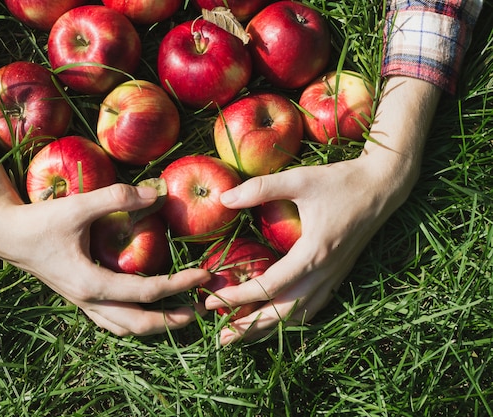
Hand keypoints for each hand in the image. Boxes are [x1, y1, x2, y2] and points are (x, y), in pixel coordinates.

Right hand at [0, 109, 209, 336]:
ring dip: (153, 326)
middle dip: (171, 320)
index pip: (147, 292)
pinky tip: (142, 311)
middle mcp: (88, 300)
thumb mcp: (78, 207)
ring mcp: (82, 303)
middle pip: (138, 324)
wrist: (4, 235)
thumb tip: (156, 192)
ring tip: (177, 317)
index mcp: (91, 283)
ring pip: (123, 328)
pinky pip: (109, 320)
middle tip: (199, 310)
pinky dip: (131, 321)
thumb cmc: (39, 221)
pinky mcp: (77, 297)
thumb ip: (116, 198)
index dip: (179, 284)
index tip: (203, 275)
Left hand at [204, 76, 441, 344]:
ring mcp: (334, 277)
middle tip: (221, 338)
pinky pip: (314, 307)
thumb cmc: (341, 181)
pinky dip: (292, 319)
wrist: (383, 186)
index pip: (269, 286)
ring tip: (243, 335)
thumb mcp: (300, 179)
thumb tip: (224, 198)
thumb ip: (261, 188)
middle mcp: (325, 272)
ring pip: (300, 315)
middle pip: (284, 313)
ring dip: (271, 327)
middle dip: (251, 327)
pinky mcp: (339, 275)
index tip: (211, 301)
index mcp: (313, 253)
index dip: (238, 297)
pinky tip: (277, 321)